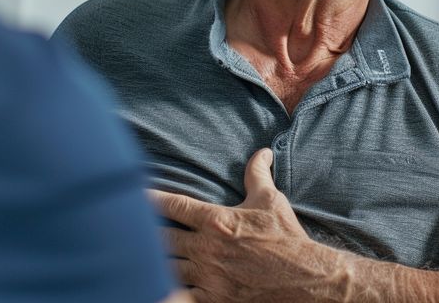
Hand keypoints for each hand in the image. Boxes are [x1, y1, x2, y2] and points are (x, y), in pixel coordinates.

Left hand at [150, 149, 346, 301]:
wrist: (307, 279)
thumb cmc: (288, 239)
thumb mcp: (271, 201)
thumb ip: (257, 174)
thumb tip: (261, 151)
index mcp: (217, 221)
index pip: (174, 204)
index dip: (149, 198)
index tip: (131, 193)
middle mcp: (207, 249)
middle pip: (160, 238)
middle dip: (145, 233)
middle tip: (132, 227)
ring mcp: (208, 278)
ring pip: (164, 268)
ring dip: (153, 262)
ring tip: (138, 257)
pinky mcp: (213, 301)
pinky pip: (178, 298)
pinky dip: (165, 292)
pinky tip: (153, 288)